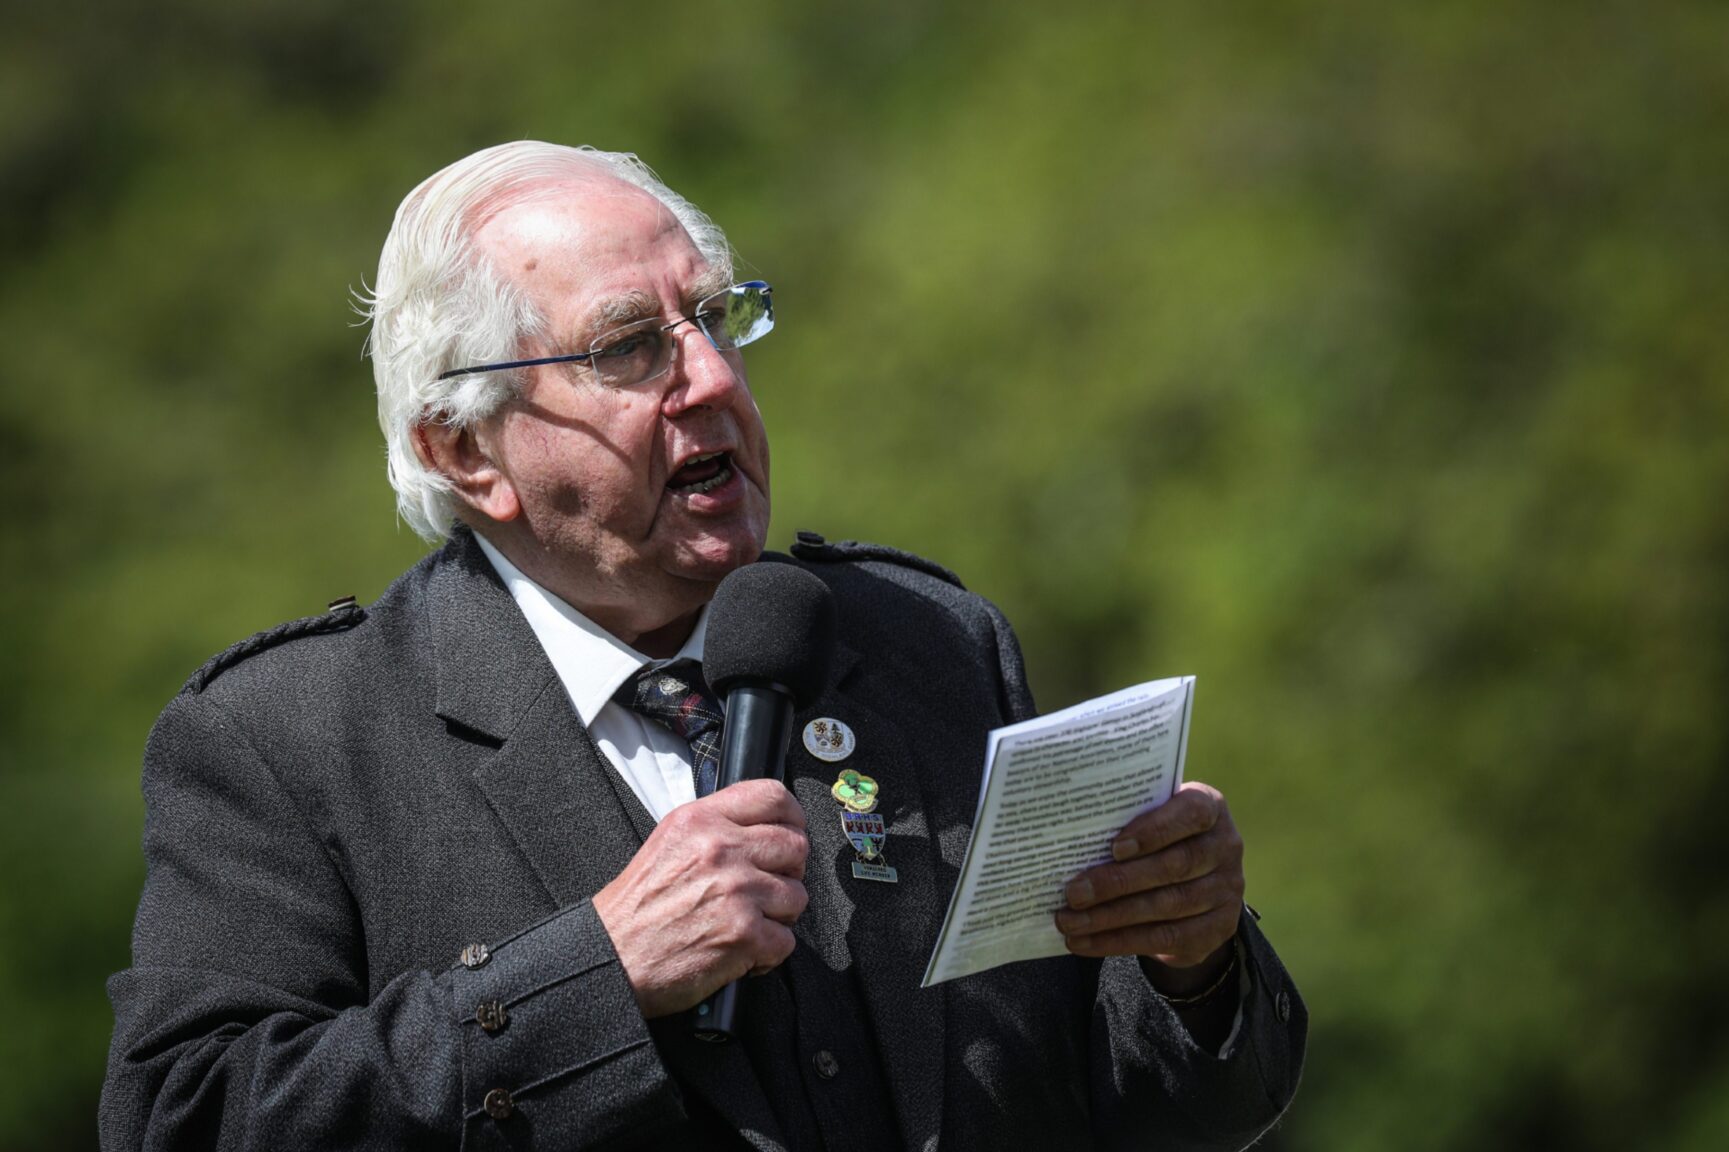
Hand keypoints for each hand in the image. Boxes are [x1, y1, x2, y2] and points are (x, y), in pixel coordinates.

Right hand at [593, 779, 808, 1017]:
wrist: (612, 957)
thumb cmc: (636, 909)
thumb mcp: (669, 841)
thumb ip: (715, 827)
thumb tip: (762, 827)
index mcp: (702, 821)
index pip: (774, 796)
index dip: (793, 817)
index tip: (792, 831)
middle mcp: (721, 850)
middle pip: (796, 847)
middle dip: (789, 872)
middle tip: (769, 887)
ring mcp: (736, 891)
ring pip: (797, 896)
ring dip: (780, 915)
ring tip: (749, 921)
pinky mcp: (743, 934)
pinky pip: (786, 940)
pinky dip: (769, 952)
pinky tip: (743, 950)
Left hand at [1054, 782, 1243, 990]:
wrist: (1198, 877)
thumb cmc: (1159, 835)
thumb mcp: (1151, 816)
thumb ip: (1125, 818)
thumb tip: (1067, 836)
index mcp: (1210, 808)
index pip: (1191, 813)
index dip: (1154, 830)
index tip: (1114, 847)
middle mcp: (1226, 847)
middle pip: (1173, 867)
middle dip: (1117, 882)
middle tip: (1073, 893)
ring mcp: (1226, 891)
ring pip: (1166, 907)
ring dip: (1111, 918)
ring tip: (1069, 921)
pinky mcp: (1217, 928)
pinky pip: (1165, 938)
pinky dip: (1119, 942)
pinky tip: (1085, 942)